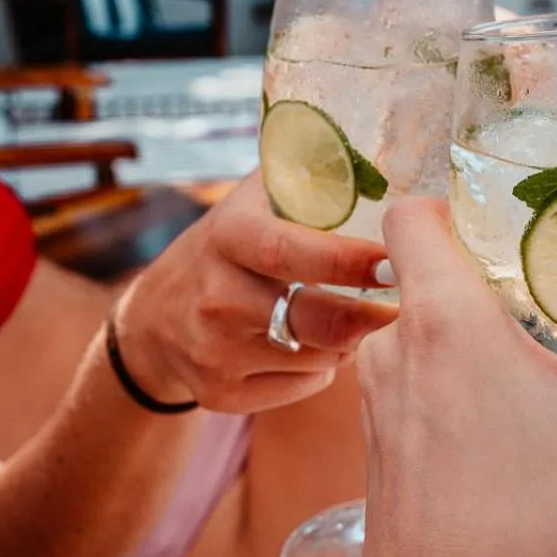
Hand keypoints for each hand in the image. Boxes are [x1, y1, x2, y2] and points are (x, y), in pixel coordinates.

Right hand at [114, 175, 396, 412]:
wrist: (154, 319)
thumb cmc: (228, 248)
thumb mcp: (254, 201)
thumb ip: (310, 179)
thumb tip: (385, 164)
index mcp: (229, 237)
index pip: (293, 251)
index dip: (350, 260)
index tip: (395, 261)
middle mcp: (217, 296)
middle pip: (318, 320)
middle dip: (370, 316)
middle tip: (402, 304)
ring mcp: (215, 351)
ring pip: (320, 357)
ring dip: (348, 341)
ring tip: (349, 318)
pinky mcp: (220, 393)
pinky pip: (302, 387)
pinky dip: (321, 370)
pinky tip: (311, 347)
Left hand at [334, 199, 556, 556]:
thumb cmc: (548, 545)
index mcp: (442, 324)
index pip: (412, 213)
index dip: (456, 197)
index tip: (516, 205)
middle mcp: (394, 358)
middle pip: (430, 274)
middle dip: (492, 271)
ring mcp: (380, 415)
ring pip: (425, 340)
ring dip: (478, 339)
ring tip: (549, 356)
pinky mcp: (382, 466)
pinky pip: (418, 396)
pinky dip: (460, 392)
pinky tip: (518, 429)